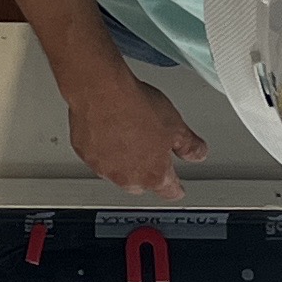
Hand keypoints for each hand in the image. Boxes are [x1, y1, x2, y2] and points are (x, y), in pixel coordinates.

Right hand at [64, 69, 210, 196]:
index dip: (176, 188)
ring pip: (116, 171)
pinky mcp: (84, 153)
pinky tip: (108, 128)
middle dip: (147, 171)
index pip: (170, 191)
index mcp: (154, 174)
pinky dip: (102, 148)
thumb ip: (189, 145)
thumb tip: (197, 153)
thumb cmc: (136, 107)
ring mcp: (103, 167)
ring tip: (128, 131)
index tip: (177, 187)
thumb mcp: (176, 125)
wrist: (102, 91)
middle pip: (141, 184)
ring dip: (123, 160)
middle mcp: (127, 177)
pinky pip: (96, 156)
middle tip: (150, 147)